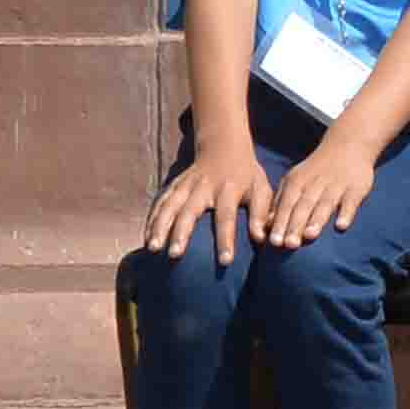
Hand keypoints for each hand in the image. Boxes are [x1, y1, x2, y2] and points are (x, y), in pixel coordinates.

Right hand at [152, 144, 273, 266]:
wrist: (224, 146)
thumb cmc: (247, 176)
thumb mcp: (261, 189)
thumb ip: (261, 213)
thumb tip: (263, 239)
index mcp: (229, 189)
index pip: (227, 217)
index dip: (226, 239)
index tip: (225, 262)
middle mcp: (204, 186)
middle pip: (189, 211)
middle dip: (181, 233)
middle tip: (174, 255)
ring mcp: (185, 185)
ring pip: (169, 206)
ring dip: (159, 227)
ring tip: (153, 249)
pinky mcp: (173, 186)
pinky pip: (159, 204)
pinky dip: (151, 220)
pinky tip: (146, 239)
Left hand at [263, 137, 381, 245]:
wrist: (348, 145)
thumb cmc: (316, 171)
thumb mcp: (295, 181)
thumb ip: (281, 203)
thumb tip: (266, 226)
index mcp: (297, 182)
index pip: (287, 204)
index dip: (280, 222)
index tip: (274, 242)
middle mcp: (315, 183)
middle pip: (304, 206)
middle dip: (296, 225)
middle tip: (289, 245)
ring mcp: (337, 185)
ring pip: (325, 204)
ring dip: (317, 220)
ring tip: (310, 236)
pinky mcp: (357, 187)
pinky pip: (351, 202)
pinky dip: (347, 213)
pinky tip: (341, 226)